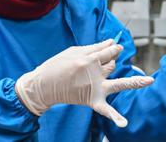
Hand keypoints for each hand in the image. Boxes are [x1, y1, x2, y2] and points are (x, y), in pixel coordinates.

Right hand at [15, 40, 153, 126]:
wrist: (42, 86)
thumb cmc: (57, 65)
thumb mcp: (73, 51)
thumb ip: (95, 47)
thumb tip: (111, 41)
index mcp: (88, 59)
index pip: (109, 51)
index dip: (113, 48)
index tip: (115, 47)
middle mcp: (94, 72)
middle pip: (113, 63)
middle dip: (112, 59)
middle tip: (105, 59)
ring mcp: (95, 87)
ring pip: (117, 80)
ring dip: (114, 75)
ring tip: (118, 77)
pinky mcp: (92, 100)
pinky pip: (106, 110)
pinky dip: (115, 117)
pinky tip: (124, 123)